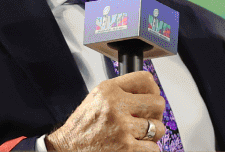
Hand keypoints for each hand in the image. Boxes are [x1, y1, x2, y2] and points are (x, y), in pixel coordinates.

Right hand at [44, 71, 165, 151]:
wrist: (67, 149)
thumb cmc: (84, 126)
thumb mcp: (98, 97)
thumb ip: (122, 90)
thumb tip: (152, 93)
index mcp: (109, 90)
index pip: (146, 80)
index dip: (152, 91)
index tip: (149, 98)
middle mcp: (116, 106)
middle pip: (158, 104)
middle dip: (154, 114)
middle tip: (145, 120)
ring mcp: (122, 129)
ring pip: (158, 128)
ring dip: (151, 135)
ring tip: (138, 136)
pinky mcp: (126, 149)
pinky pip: (153, 149)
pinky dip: (147, 150)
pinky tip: (135, 147)